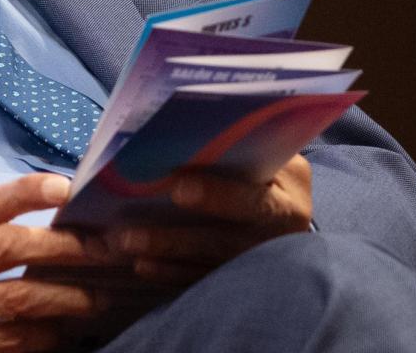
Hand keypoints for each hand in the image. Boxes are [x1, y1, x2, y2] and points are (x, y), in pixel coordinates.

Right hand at [0, 173, 105, 352]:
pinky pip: (13, 340)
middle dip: (64, 246)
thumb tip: (58, 199)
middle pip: (9, 247)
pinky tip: (64, 328)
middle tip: (105, 249)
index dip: (28, 192)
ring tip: (98, 295)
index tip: (68, 188)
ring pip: (19, 299)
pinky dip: (45, 333)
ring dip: (67, 297)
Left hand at [104, 155, 313, 288]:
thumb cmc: (267, 166)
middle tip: (131, 234)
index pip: (256, 199)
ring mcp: (262, 260)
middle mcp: (281, 233)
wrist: (289, 206)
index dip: (220, 196)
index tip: (178, 189)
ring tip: (125, 246)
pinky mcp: (243, 278)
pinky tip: (142, 266)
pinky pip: (204, 279)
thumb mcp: (267, 152)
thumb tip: (176, 136)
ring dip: (166, 254)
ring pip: (210, 262)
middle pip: (227, 241)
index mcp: (290, 193)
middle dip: (177, 238)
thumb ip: (236, 147)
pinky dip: (171, 274)